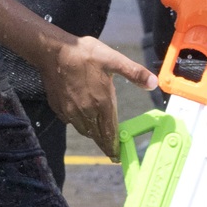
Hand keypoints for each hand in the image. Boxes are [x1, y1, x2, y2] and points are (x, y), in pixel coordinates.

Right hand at [39, 35, 157, 159]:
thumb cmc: (84, 54)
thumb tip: (154, 83)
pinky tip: (81, 116)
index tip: (117, 155)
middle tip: (111, 151)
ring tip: (98, 134)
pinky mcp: (59, 108)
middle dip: (105, 144)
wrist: (52, 51)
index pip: (110, 132)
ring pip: (83, 130)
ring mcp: (70, 111)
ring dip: (92, 133)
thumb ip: (134, 72)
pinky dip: (78, 123)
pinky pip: (70, 121)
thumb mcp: (113, 59)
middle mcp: (85, 111)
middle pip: (96, 135)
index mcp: (101, 102)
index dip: (114, 146)